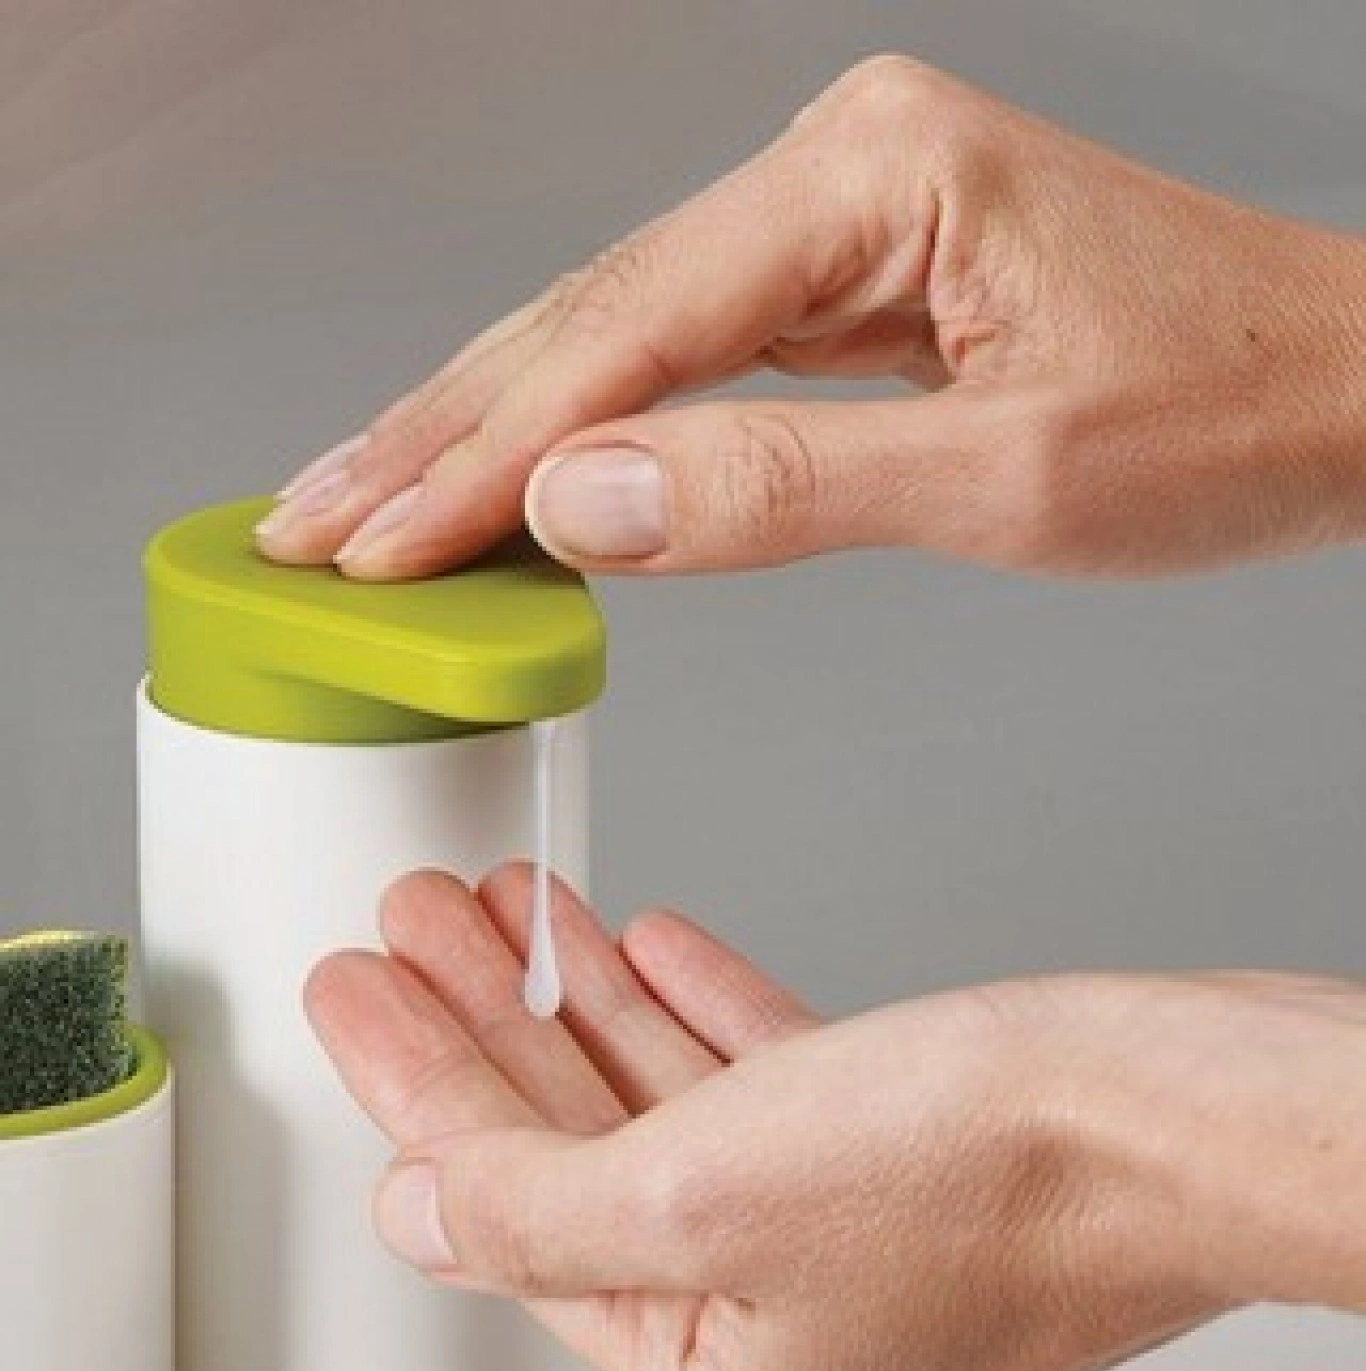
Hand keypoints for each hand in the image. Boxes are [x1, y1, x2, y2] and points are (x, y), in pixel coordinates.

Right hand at [256, 55, 1365, 582]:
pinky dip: (588, 428)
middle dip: (442, 431)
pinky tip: (513, 471)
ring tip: (367, 500)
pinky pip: (683, 356)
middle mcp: (836, 172)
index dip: (484, 452)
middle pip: (589, 313)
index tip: (376, 539)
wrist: (1344, 387)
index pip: (624, 332)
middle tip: (314, 521)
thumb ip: (783, 488)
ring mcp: (837, 222)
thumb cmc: (1228, 416)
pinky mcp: (850, 279)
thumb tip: (584, 500)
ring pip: (618, 334)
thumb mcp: (1007, 475)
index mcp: (872, 177)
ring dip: (489, 428)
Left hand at [305, 866, 1365, 1370]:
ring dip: (578, 1000)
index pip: (509, 1216)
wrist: (1186, 1111)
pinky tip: (636, 946)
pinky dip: (691, 1013)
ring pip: (666, 1105)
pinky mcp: (901, 1162)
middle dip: (487, 1026)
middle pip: (581, 1154)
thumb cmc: (998, 1171)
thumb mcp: (707, 1191)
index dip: (415, 1087)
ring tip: (502, 910)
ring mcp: (847, 1241)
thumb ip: (532, 1210)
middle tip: (411, 927)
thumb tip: (417, 1214)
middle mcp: (784, 1327)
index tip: (355, 991)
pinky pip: (756, 1083)